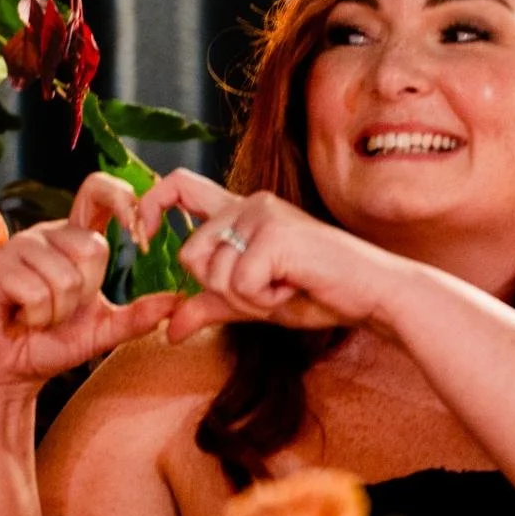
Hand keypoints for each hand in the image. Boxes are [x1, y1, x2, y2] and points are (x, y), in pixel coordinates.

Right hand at [0, 173, 179, 393]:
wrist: (5, 370)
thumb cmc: (49, 342)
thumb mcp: (102, 331)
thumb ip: (138, 316)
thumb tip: (177, 302)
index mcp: (73, 239)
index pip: (98, 192)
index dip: (123, 200)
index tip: (141, 233)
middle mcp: (47, 235)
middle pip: (93, 249)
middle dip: (85, 293)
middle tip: (61, 309)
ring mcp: (18, 249)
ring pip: (65, 277)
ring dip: (57, 312)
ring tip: (38, 316)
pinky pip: (37, 293)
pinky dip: (36, 318)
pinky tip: (20, 318)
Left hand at [134, 169, 401, 342]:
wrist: (371, 294)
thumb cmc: (317, 292)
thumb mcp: (252, 301)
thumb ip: (211, 305)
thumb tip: (168, 330)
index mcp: (239, 213)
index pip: (177, 186)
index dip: (150, 205)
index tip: (143, 236)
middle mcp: (248, 204)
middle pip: (190, 255)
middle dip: (221, 290)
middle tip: (266, 289)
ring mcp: (261, 215)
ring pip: (214, 275)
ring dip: (247, 299)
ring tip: (285, 286)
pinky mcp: (275, 234)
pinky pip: (241, 285)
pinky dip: (266, 300)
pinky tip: (296, 286)